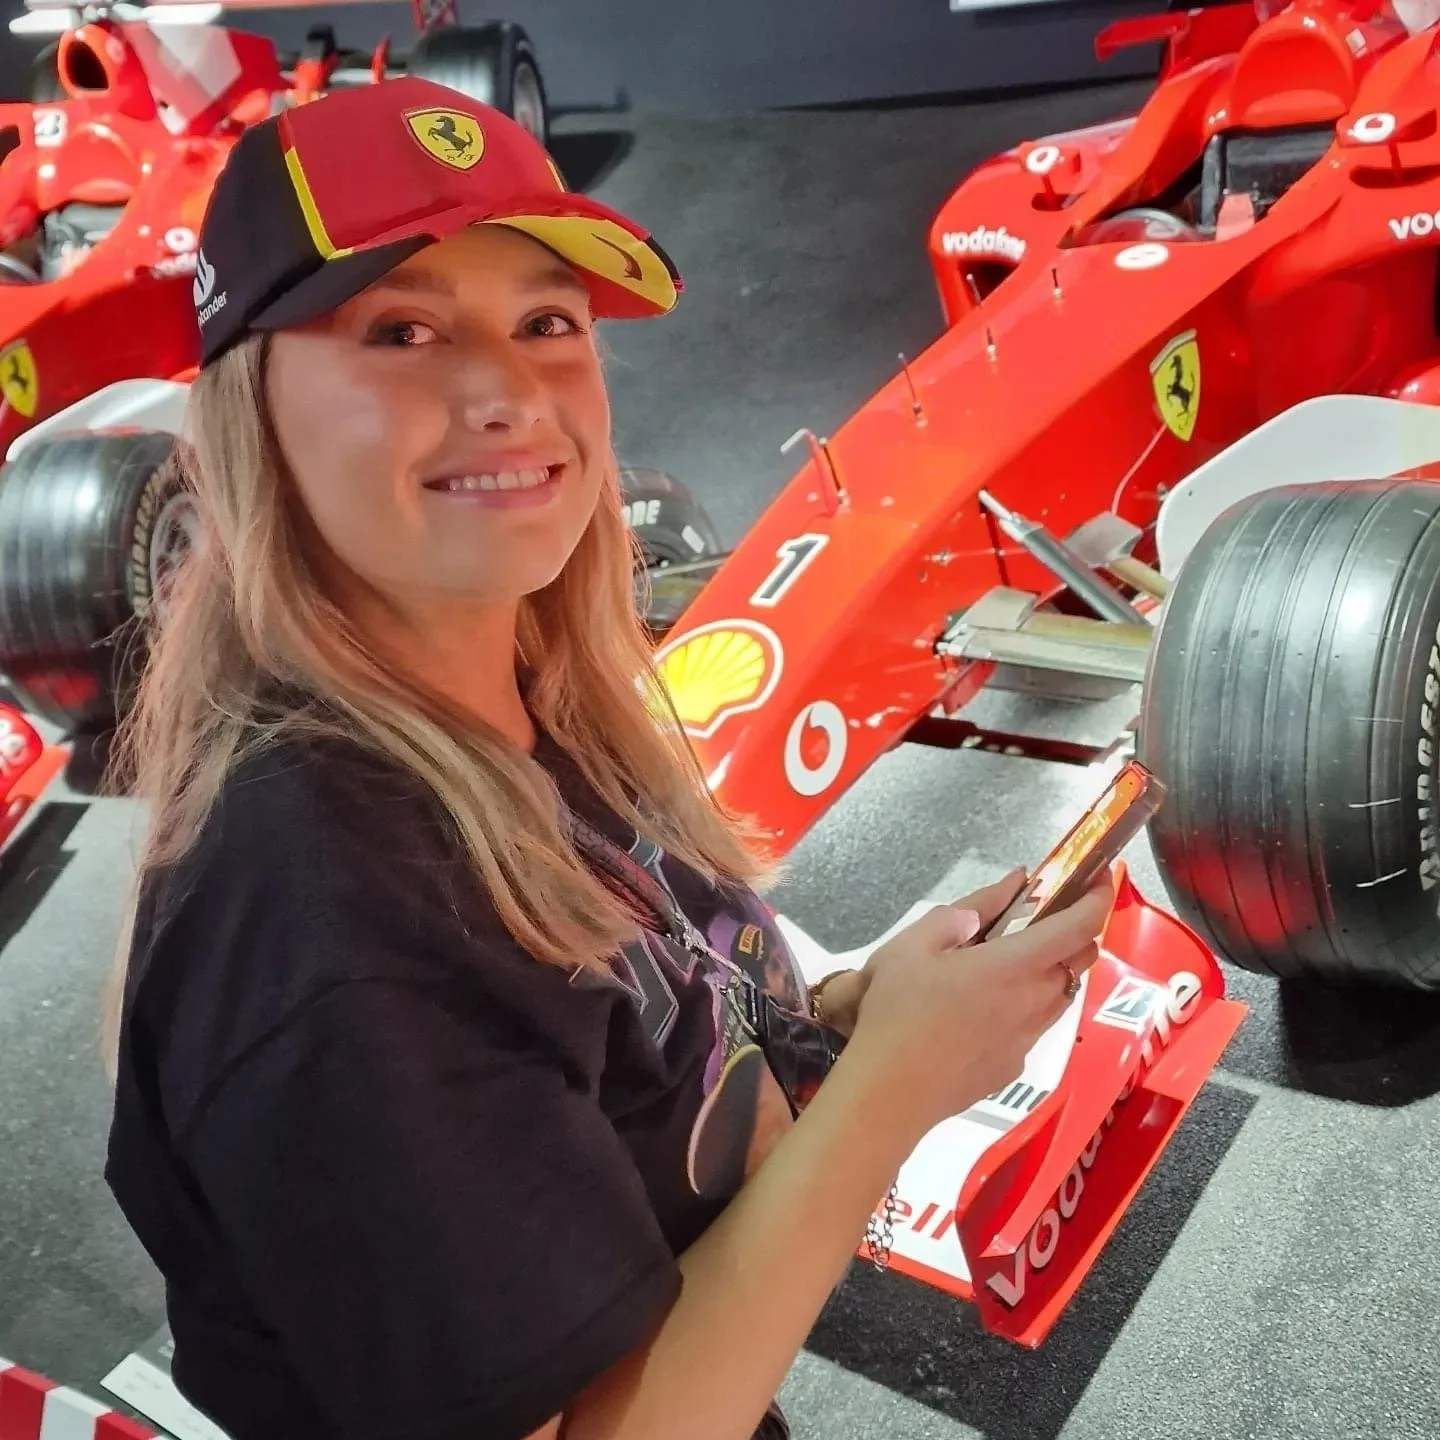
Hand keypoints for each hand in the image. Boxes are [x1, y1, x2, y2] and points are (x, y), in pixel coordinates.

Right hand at [836, 870, 1114, 1140]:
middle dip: (1075, 933)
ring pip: (1062, 995)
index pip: (1079, 927)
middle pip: (1081, 961)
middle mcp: (1034, 1002)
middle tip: (1042, 919)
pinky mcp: (1015, 1066)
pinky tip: (982, 1012)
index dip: (1098, 898)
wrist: (890, 1092)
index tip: (1101, 879)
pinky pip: (1034, 1027)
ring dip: (1053, 971)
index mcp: (1014, 965)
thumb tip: (1012, 885)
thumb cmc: (898, 1011)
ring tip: (1009, 964)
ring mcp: (1028, 1039)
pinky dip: (1026, 1007)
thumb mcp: (914, 944)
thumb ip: (967, 911)